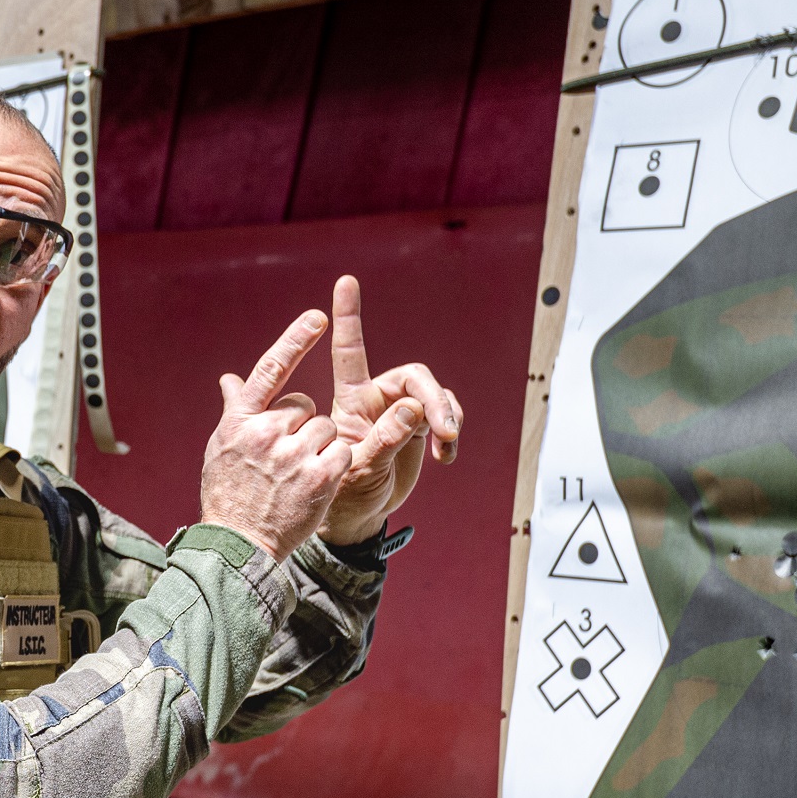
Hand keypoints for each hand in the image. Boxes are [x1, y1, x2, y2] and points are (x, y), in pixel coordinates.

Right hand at [198, 309, 349, 561]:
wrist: (239, 545)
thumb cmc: (228, 493)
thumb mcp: (222, 447)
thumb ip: (234, 409)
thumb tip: (229, 378)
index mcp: (240, 420)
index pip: (271, 369)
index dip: (295, 340)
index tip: (317, 317)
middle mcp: (265, 431)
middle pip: (305, 407)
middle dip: (302, 427)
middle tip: (286, 460)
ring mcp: (292, 454)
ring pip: (325, 429)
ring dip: (320, 448)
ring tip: (298, 475)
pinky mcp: (319, 476)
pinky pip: (341, 452)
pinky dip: (334, 464)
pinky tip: (316, 483)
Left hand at [317, 275, 462, 548]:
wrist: (357, 516)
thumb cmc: (344, 494)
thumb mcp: (359, 470)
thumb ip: (385, 440)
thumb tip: (413, 410)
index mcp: (350, 400)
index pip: (349, 350)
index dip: (348, 316)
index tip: (345, 281)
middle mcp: (376, 398)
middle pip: (413, 375)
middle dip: (434, 397)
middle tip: (446, 428)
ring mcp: (400, 412)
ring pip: (434, 393)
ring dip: (448, 414)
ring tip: (445, 444)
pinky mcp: (420, 427)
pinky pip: (446, 414)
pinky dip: (452, 430)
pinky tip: (444, 456)